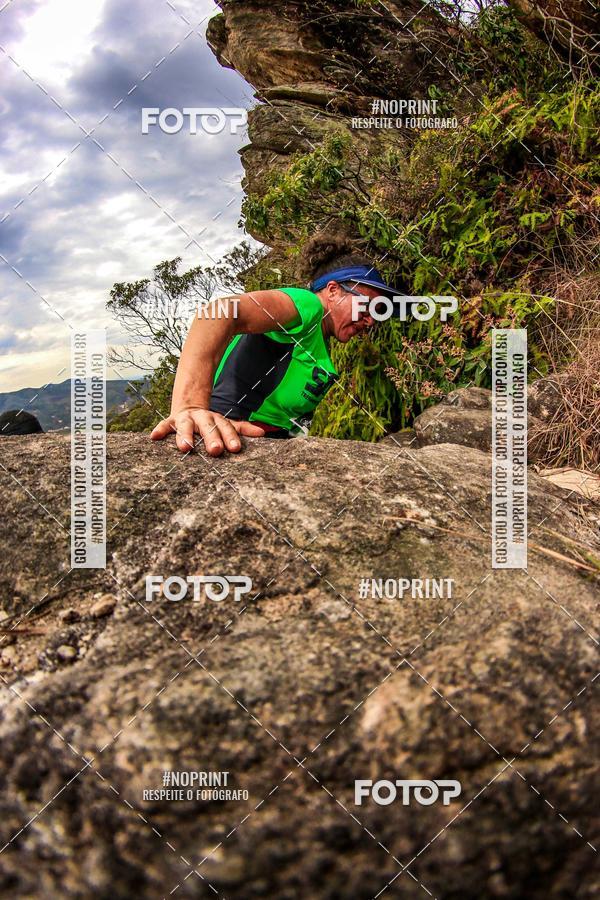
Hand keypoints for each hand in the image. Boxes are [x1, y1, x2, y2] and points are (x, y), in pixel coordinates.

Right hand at [150, 407, 265, 455]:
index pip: (225, 427)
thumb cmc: (210, 423)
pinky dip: (160, 430)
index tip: (235, 449)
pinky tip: (154, 436)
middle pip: (208, 427)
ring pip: (186, 426)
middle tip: (216, 451)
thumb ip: (242, 429)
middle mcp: (201, 418)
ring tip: (185, 447)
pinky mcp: (171, 421)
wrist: (189, 405)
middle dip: (211, 438)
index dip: (231, 437)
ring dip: (185, 435)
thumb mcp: (226, 424)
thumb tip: (262, 433)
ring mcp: (186, 419)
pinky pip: (165, 425)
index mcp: (216, 420)